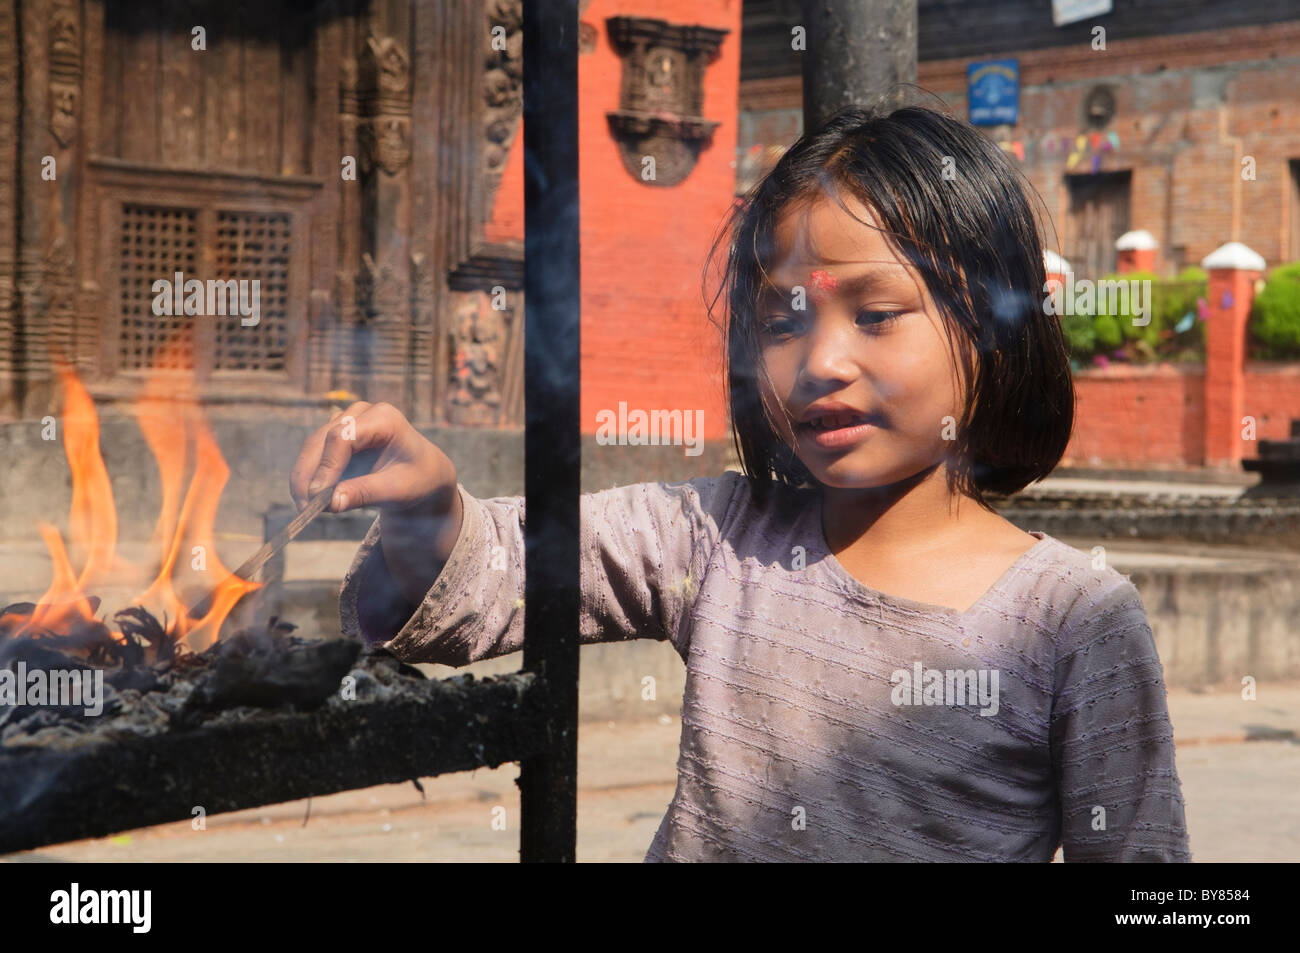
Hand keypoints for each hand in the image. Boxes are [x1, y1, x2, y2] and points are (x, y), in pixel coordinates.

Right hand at [290, 402, 456, 517]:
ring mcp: (346, 421)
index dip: (327, 466)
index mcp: (384, 418)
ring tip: (306, 508)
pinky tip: (309, 500)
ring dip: (304, 478)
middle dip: (309, 475)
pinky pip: (314, 455)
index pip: (344, 437)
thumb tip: (331, 503)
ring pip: (312, 447)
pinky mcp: (335, 435)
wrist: (423, 473)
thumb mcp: (398, 489)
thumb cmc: (417, 478)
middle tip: (304, 508)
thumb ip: (365, 493)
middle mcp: (361, 413)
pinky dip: (309, 477)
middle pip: (322, 440)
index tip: (318, 497)